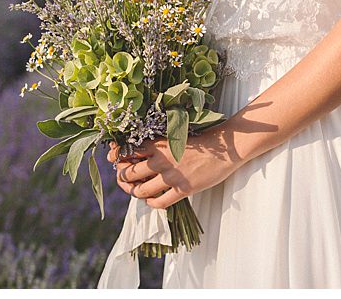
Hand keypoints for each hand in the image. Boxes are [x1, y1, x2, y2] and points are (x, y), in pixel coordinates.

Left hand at [106, 126, 242, 208]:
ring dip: (134, 192)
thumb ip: (158, 145)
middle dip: (122, 178)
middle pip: (129, 173)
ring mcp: (172, 176)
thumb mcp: (175, 137)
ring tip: (136, 191)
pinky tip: (152, 201)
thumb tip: (139, 154)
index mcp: (158, 144)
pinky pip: (160, 202)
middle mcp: (161, 160)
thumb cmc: (201, 141)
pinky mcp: (183, 189)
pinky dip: (152, 203)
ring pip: (141, 190)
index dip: (117, 158)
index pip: (127, 151)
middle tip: (124, 179)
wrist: (225, 148)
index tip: (115, 161)